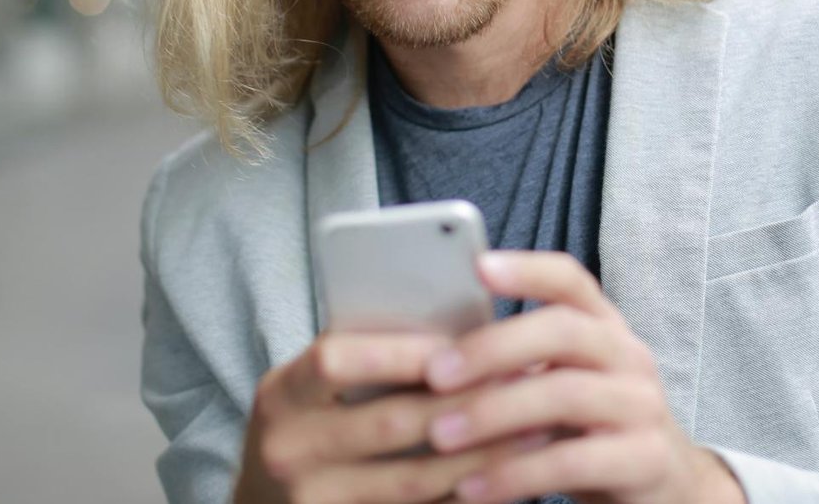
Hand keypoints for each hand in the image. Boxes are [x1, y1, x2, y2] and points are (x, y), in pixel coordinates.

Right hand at [234, 330, 552, 503]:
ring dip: (483, 455)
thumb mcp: (313, 390)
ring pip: (415, 481)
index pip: (337, 360)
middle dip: (468, 402)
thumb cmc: (308, 428)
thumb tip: (458, 332)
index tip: (467, 343)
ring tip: (536, 429)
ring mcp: (314, 503)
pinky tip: (509, 480)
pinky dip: (468, 499)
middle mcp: (288, 451)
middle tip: (528, 380)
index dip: (404, 352)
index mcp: (281, 395)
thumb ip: (365, 360)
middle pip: (391, 423)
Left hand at [421, 252, 744, 503]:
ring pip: (565, 394)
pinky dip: (514, 474)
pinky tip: (472, 486)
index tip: (478, 265)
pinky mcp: (644, 460)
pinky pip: (572, 461)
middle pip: (564, 330)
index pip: (571, 281)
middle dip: (493, 348)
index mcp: (604, 327)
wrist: (665, 487)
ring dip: (493, 413)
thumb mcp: (562, 383)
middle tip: (434, 373)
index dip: (528, 269)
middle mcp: (628, 356)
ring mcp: (642, 407)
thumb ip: (516, 362)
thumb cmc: (590, 428)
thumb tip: (425, 351)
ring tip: (440, 436)